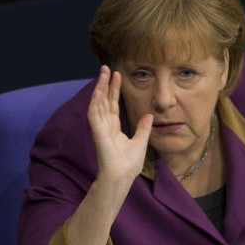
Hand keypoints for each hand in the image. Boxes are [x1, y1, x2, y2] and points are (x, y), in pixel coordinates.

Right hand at [88, 65, 152, 184]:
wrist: (123, 177)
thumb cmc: (129, 164)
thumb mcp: (141, 141)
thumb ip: (143, 128)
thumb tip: (149, 115)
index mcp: (114, 128)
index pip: (113, 104)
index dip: (114, 90)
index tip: (118, 75)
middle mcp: (105, 125)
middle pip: (104, 100)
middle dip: (105, 84)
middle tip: (106, 67)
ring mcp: (100, 128)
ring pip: (98, 103)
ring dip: (100, 87)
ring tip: (103, 73)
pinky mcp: (98, 133)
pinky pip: (94, 114)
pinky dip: (95, 102)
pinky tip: (98, 90)